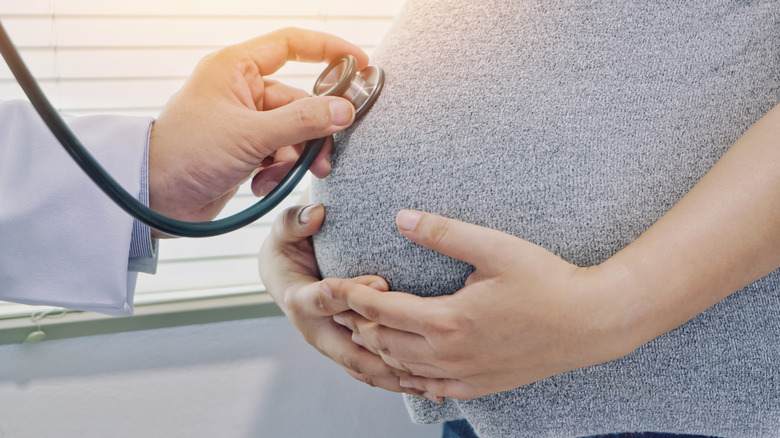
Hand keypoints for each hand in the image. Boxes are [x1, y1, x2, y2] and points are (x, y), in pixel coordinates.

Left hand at [148, 28, 366, 233]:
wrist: (154, 198)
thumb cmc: (186, 154)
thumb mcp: (251, 136)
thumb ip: (302, 122)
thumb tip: (344, 110)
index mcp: (235, 68)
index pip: (291, 45)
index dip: (328, 50)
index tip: (359, 64)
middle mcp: (240, 90)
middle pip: (298, 100)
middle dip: (312, 131)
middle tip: (324, 158)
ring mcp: (242, 121)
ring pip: (291, 131)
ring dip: (295, 156)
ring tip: (288, 175)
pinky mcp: (243, 149)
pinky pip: (277, 152)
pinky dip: (277, 169)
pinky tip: (262, 184)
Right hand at [258, 203, 431, 399]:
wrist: (285, 275)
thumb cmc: (288, 248)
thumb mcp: (285, 231)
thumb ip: (296, 220)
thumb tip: (316, 212)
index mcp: (299, 300)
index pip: (321, 302)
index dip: (348, 294)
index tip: (378, 282)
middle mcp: (316, 330)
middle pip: (349, 351)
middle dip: (383, 352)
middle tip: (418, 347)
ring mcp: (333, 345)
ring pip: (365, 369)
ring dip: (397, 377)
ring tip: (432, 382)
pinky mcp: (348, 352)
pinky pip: (374, 372)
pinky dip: (400, 381)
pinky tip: (431, 388)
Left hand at [322, 210, 642, 400]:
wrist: (591, 323)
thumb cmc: (547, 282)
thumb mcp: (494, 248)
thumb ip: (443, 232)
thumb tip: (401, 217)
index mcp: (447, 320)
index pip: (381, 310)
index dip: (351, 296)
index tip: (330, 284)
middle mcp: (449, 354)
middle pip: (384, 343)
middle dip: (359, 323)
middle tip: (346, 304)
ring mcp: (464, 375)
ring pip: (402, 369)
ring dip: (378, 350)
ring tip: (364, 331)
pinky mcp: (480, 385)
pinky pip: (430, 389)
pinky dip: (408, 377)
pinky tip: (403, 368)